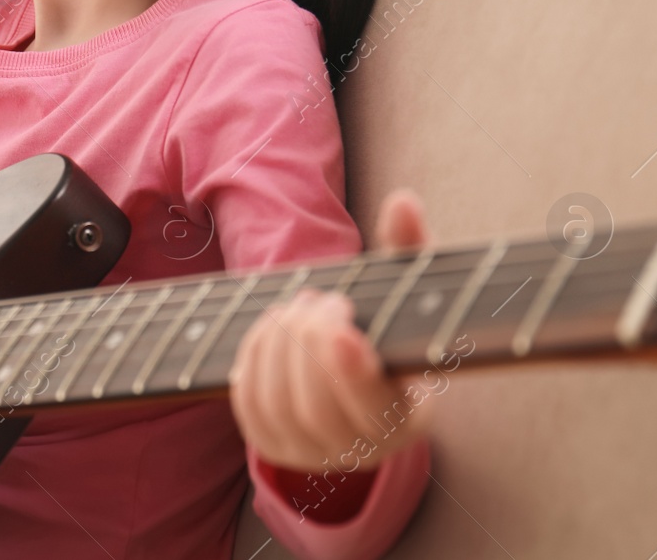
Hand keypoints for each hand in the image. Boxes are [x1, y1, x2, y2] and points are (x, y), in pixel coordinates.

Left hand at [228, 187, 433, 473]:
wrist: (358, 384)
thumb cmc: (389, 327)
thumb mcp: (407, 292)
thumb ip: (408, 250)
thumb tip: (403, 202)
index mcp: (404, 418)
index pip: (375, 408)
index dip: (354, 373)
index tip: (342, 332)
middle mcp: (360, 450)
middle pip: (316, 404)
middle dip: (311, 340)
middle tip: (325, 298)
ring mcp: (311, 453)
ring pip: (276, 403)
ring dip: (280, 343)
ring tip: (298, 308)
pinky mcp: (273, 445)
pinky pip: (248, 405)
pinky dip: (253, 357)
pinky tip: (273, 327)